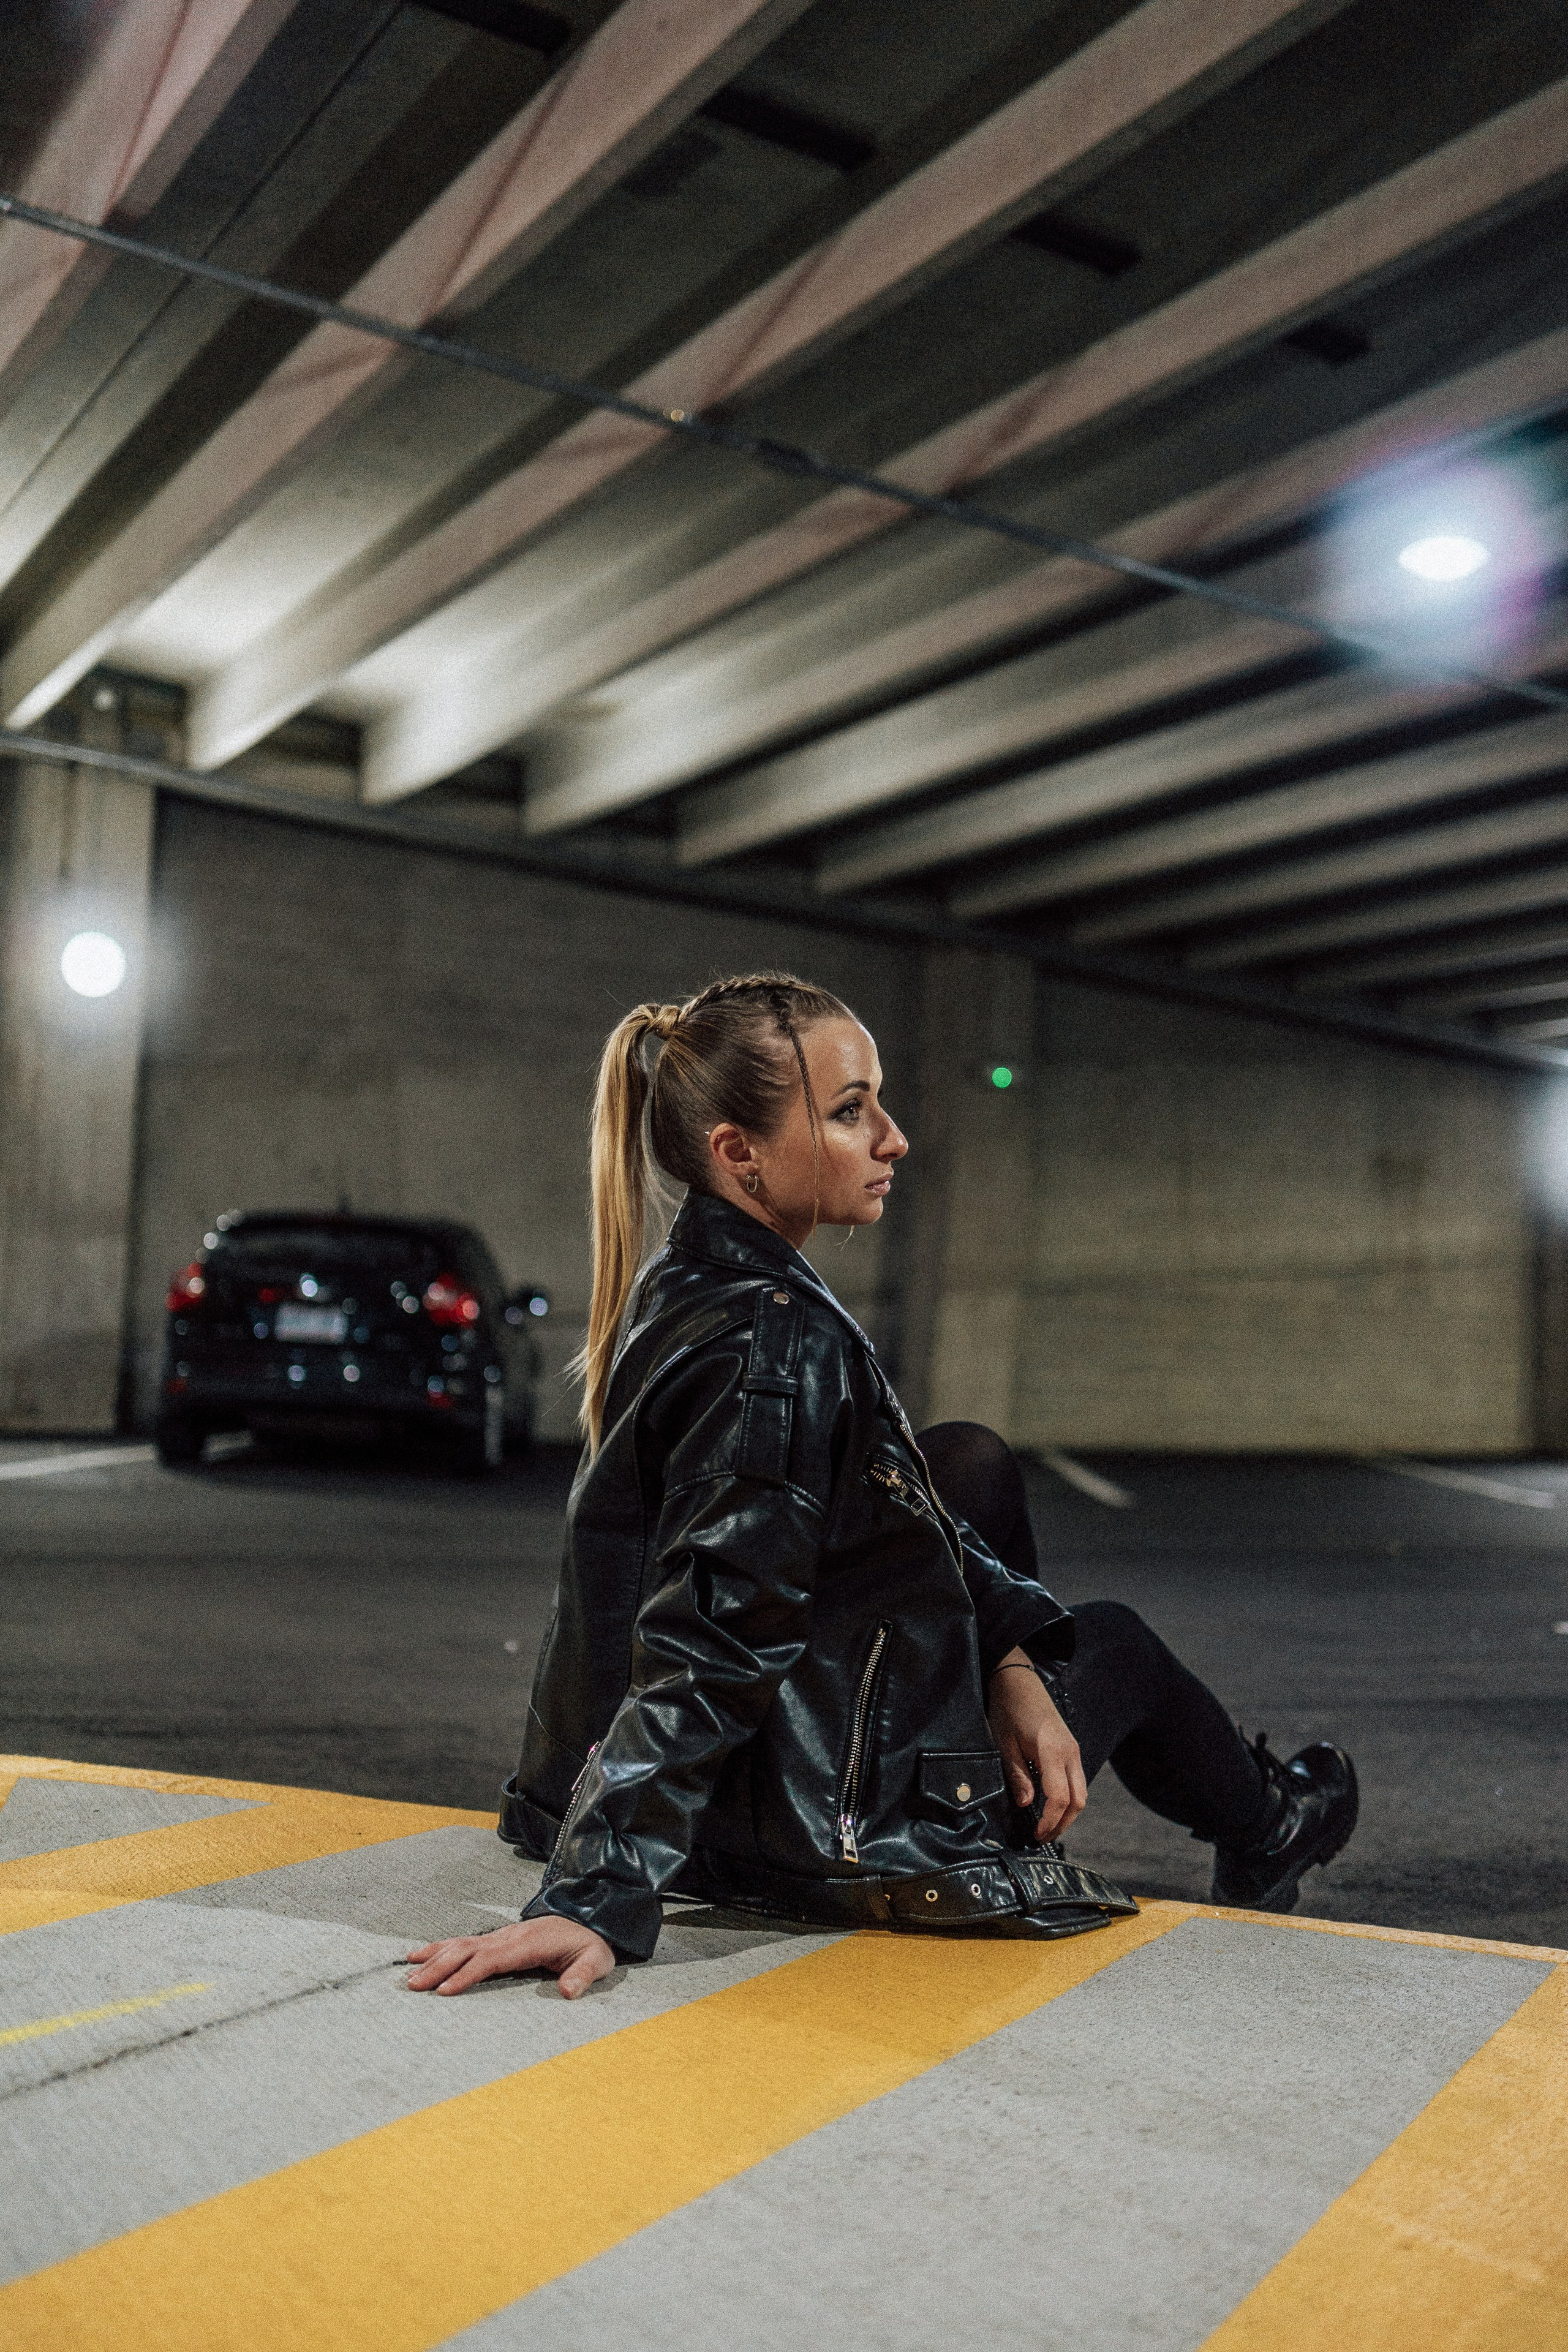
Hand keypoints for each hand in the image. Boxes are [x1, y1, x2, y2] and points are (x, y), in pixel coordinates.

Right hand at [406, 1915, 616, 1997]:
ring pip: (461, 1943)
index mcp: (528, 1943)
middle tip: (413, 1985)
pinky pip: (465, 1942)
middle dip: (439, 1966)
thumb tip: (568, 1992)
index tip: (444, 1990)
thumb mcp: (596, 1960)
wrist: (591, 1918)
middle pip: (468, 1950)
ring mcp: (502, 1935)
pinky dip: (440, 1947)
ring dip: (434, 1957)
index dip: (467, 1974)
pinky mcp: (498, 1939)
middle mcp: (509, 1936)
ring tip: (409, 1973)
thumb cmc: (590, 1944)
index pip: (491, 1959)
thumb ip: (582, 1975)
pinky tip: (421, 1954)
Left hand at [986, 1649, 1086, 1841]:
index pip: (1060, 1797)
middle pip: (1078, 1799)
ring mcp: (1073, 1749)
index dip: (1050, 1820)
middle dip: (1063, 1823)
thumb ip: (1017, 1775)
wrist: (1018, 1680)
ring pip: (1081, 1791)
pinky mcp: (1071, 1747)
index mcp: (1052, 1750)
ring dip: (1067, 1812)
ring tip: (1047, 1825)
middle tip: (1043, 1836)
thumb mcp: (1004, 1743)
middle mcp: (1070, 1751)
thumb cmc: (1007, 1708)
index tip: (1037, 1834)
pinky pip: (1077, 1780)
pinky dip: (1068, 1798)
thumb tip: (1027, 1805)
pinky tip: (1051, 1804)